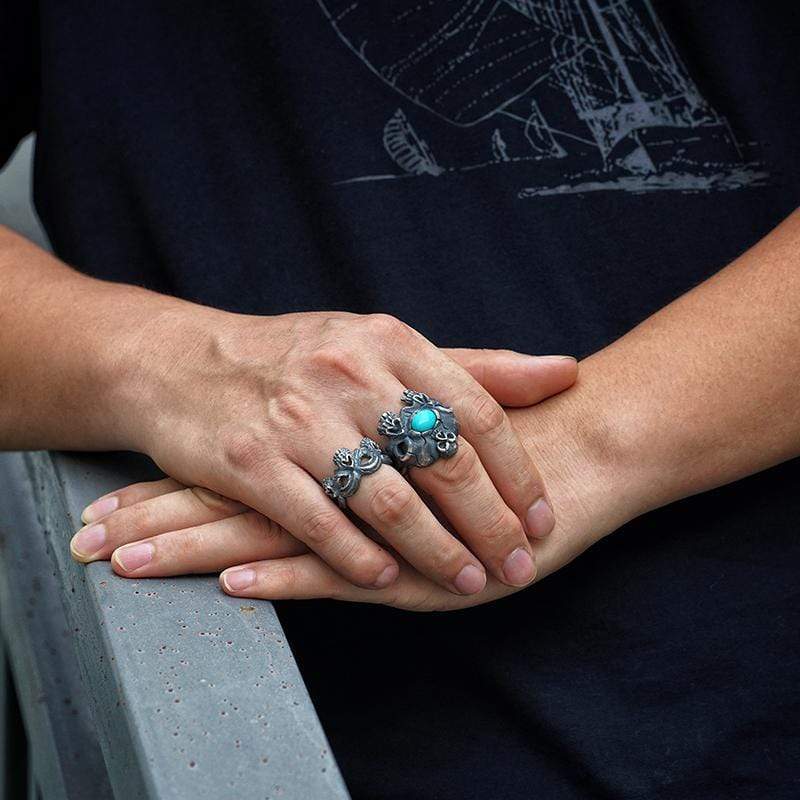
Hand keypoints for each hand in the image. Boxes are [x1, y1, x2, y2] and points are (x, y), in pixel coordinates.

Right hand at [74, 347, 577, 597]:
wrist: (181, 363)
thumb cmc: (297, 357)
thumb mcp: (382, 344)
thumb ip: (474, 366)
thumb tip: (565, 372)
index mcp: (389, 343)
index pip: (479, 411)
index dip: (519, 473)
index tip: (543, 517)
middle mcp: (350, 375)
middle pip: (444, 462)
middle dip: (492, 524)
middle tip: (521, 564)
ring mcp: (300, 420)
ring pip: (389, 501)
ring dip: (438, 552)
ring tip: (471, 582)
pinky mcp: (252, 462)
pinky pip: (321, 523)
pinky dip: (360, 559)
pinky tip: (388, 581)